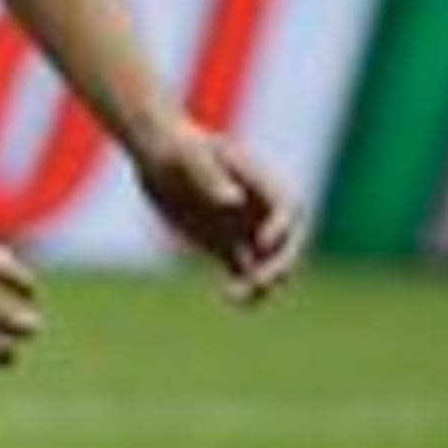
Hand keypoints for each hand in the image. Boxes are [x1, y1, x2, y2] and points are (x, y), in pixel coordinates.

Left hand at [131, 119, 304, 303]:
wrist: (159, 158)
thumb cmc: (177, 148)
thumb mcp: (190, 157)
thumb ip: (210, 177)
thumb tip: (233, 201)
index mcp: (261, 182)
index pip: (288, 208)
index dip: (281, 228)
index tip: (261, 243)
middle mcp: (261, 210)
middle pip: (287, 242)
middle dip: (280, 263)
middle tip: (260, 281)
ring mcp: (247, 230)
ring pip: (269, 264)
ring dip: (263, 283)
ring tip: (240, 296)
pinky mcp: (227, 247)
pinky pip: (244, 273)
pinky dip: (244, 289)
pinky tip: (232, 299)